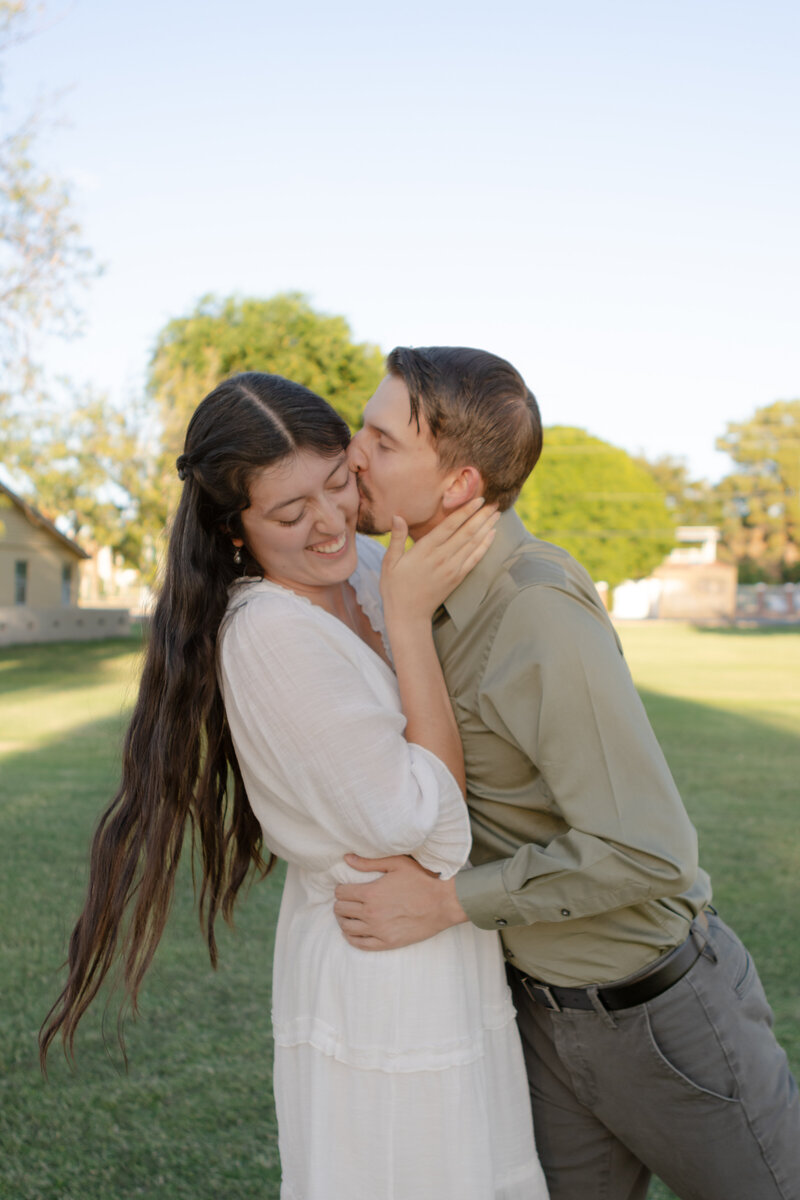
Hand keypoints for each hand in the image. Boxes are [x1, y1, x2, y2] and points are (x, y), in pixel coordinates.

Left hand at [333, 854, 468, 950]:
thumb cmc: (421, 880)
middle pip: (341, 910)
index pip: (341, 893)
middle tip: (346, 901)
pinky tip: (352, 932)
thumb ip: (369, 862)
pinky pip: (360, 944)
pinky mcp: (387, 942)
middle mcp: (370, 913)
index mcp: (370, 893)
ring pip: (347, 928)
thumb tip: (347, 858)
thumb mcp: (396, 864)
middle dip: (341, 904)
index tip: (345, 888)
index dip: (340, 889)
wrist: (443, 903)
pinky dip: (352, 938)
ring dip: (344, 920)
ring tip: (348, 915)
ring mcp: (378, 930)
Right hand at [380, 498, 498, 624]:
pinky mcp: (457, 578)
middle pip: (467, 532)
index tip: (478, 500)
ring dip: (486, 527)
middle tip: (494, 503)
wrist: (408, 615)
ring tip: (497, 514)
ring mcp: (452, 569)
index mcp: (424, 550)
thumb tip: (397, 516)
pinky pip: (475, 559)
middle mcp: (442, 558)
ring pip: (473, 544)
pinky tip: (492, 535)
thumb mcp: (389, 562)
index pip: (450, 526)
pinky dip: (485, 546)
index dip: (465, 512)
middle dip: (482, 516)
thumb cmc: (395, 587)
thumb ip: (397, 538)